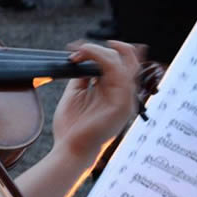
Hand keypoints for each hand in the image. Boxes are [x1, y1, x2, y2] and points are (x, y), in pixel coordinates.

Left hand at [51, 40, 140, 160]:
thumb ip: (83, 76)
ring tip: (81, 51)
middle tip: (80, 48)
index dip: (101, 51)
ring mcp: (126, 100)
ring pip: (125, 62)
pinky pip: (119, 74)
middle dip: (103, 48)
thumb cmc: (72, 127)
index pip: (121, 63)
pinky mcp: (122, 105)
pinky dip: (102, 59)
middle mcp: (124, 95)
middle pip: (128, 59)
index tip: (78, 48)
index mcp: (115, 92)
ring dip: (101, 52)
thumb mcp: (76, 94)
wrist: (69, 149)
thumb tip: (84, 57)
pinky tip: (86, 57)